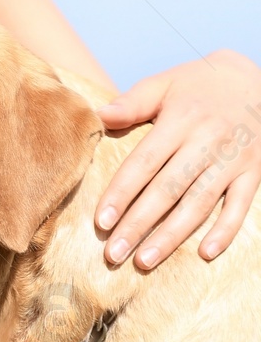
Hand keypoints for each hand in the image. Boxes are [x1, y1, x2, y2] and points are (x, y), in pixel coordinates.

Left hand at [94, 49, 260, 268]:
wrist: (260, 79)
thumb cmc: (201, 83)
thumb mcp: (166, 83)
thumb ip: (132, 101)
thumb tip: (98, 115)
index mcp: (181, 121)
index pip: (144, 164)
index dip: (121, 194)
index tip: (100, 222)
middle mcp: (208, 142)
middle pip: (168, 190)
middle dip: (138, 224)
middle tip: (113, 254)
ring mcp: (234, 160)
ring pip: (199, 204)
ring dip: (171, 235)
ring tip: (144, 261)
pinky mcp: (254, 172)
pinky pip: (240, 206)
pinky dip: (225, 231)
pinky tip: (204, 253)